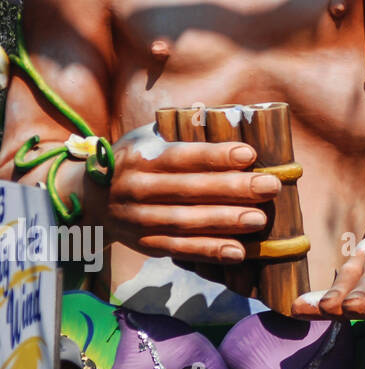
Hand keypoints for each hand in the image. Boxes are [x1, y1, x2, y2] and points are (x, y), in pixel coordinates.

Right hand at [96, 126, 278, 263]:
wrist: (90, 199)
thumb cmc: (136, 160)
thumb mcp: (148, 138)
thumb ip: (182, 130)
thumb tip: (229, 115)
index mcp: (141, 158)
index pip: (182, 156)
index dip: (215, 156)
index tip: (250, 154)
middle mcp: (136, 188)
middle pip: (189, 190)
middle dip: (233, 189)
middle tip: (270, 186)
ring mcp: (138, 219)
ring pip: (186, 222)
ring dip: (225, 222)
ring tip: (260, 219)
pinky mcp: (145, 243)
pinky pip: (179, 249)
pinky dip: (209, 252)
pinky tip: (238, 252)